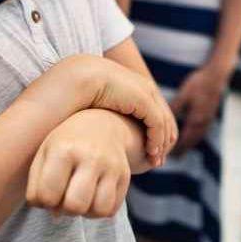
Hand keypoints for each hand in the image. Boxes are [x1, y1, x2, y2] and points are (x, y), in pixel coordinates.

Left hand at [26, 109, 131, 217]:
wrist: (101, 123)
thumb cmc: (65, 143)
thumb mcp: (43, 155)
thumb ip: (37, 187)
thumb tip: (54, 213)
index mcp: (64, 149)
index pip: (48, 195)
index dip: (44, 201)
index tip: (47, 192)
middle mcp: (91, 156)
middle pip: (75, 205)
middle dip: (65, 209)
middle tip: (64, 196)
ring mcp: (111, 166)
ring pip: (98, 210)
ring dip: (85, 212)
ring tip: (79, 198)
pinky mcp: (125, 175)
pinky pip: (111, 210)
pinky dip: (99, 210)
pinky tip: (92, 197)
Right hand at [34, 55, 175, 166]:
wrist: (78, 80)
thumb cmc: (81, 96)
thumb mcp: (100, 109)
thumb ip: (108, 121)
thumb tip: (105, 138)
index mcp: (134, 88)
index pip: (154, 111)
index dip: (155, 133)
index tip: (151, 153)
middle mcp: (143, 88)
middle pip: (162, 116)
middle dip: (162, 140)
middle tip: (158, 161)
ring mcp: (145, 92)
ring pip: (162, 122)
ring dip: (160, 143)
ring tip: (155, 161)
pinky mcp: (143, 99)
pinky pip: (156, 123)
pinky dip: (156, 139)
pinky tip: (151, 152)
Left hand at [170, 65, 229, 154]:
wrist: (216, 75)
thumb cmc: (199, 83)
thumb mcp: (184, 95)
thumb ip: (174, 107)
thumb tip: (161, 119)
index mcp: (195, 119)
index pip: (184, 139)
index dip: (175, 147)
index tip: (167, 154)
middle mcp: (202, 123)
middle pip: (191, 141)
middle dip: (182, 149)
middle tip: (173, 157)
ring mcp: (207, 119)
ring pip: (196, 136)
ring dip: (189, 143)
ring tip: (181, 150)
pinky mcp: (209, 114)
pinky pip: (200, 130)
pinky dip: (194, 135)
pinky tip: (190, 134)